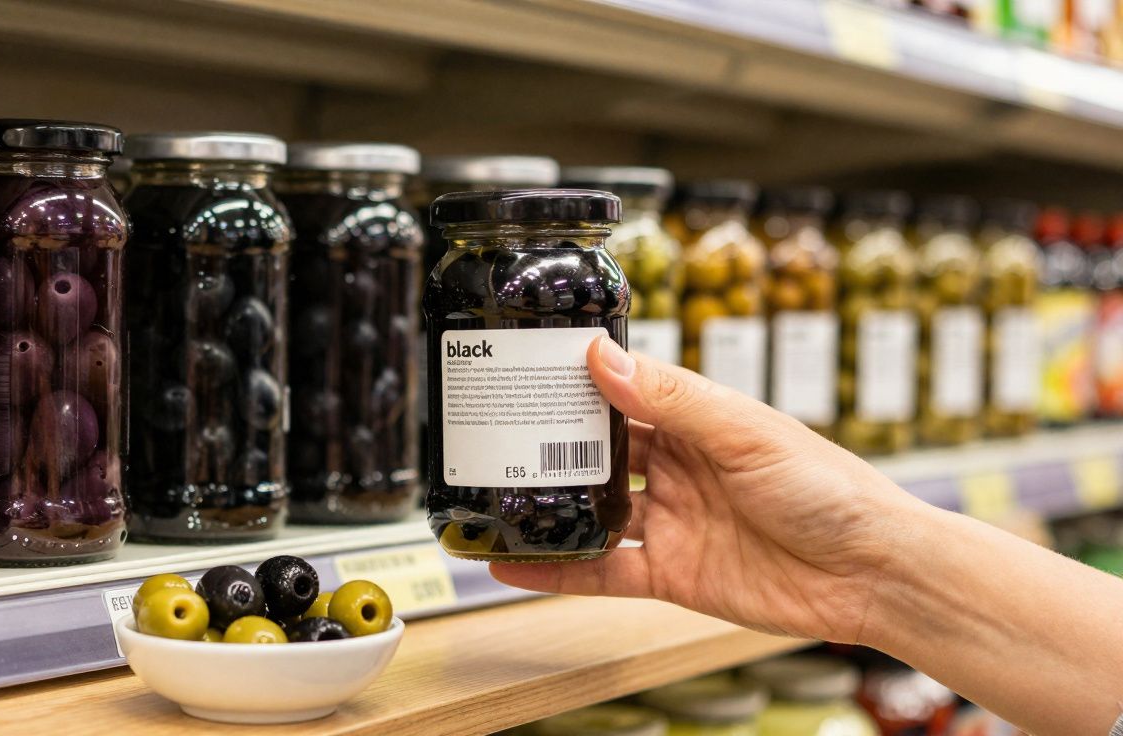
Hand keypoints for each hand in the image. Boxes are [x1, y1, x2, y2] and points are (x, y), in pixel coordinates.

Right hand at [490, 337, 926, 643]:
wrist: (874, 573)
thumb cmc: (831, 489)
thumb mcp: (745, 430)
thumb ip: (672, 398)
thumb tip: (605, 356)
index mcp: (699, 421)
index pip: (626, 394)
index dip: (581, 383)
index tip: (530, 369)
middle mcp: (680, 468)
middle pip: (602, 452)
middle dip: (553, 444)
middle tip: (496, 434)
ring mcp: (673, 522)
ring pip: (595, 511)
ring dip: (550, 506)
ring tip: (493, 497)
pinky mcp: (672, 575)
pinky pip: (604, 572)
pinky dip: (560, 570)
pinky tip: (516, 566)